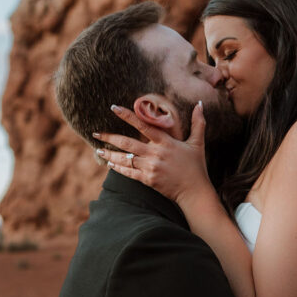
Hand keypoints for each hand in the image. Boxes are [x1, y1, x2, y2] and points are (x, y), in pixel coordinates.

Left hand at [93, 103, 211, 204]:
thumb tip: (200, 104)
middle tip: (95, 133)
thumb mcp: (198, 143)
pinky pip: (129, 173)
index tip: (114, 108)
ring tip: (98, 149)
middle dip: (109, 137)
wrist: (195, 192)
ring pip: (125, 159)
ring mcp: (150, 167)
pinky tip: (110, 164)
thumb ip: (198, 123)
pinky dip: (118, 168)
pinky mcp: (148, 180)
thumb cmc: (196, 166)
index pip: (143, 125)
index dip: (127, 115)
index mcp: (166, 142)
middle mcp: (155, 153)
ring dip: (110, 154)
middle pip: (127, 143)